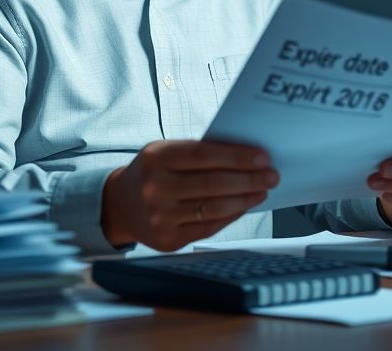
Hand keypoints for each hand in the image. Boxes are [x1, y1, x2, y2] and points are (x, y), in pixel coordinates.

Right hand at [101, 140, 278, 250]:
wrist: (121, 205)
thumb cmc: (152, 173)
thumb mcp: (165, 152)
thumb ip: (198, 153)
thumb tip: (244, 157)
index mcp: (156, 158)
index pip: (204, 155)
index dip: (237, 156)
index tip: (262, 157)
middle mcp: (155, 188)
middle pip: (213, 183)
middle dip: (248, 179)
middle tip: (271, 175)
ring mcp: (160, 217)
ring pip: (214, 208)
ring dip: (245, 199)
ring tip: (262, 190)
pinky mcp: (168, 239)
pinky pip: (208, 227)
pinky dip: (231, 215)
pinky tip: (244, 206)